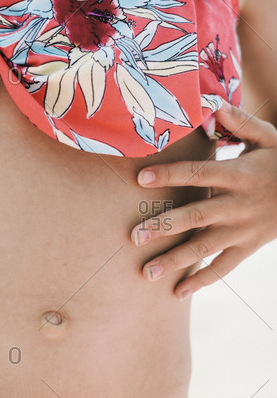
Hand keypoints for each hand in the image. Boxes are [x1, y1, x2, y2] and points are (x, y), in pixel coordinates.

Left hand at [131, 102, 276, 298]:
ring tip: (146, 273)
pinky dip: (201, 281)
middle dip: (164, 227)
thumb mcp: (267, 138)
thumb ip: (239, 123)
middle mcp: (237, 205)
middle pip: (196, 217)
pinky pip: (223, 268)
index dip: (171, 175)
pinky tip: (177, 293)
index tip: (140, 177)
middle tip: (133, 236)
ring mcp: (242, 230)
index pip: (199, 174)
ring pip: (205, 248)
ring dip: (175, 261)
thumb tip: (210, 105)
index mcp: (239, 175)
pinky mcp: (247, 248)